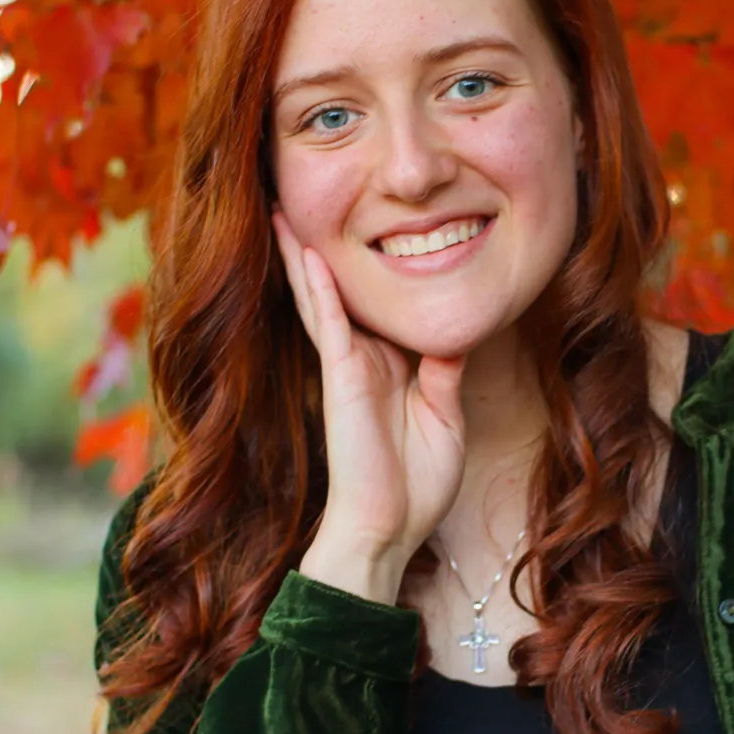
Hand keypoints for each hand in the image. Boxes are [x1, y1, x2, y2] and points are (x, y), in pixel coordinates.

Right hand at [272, 210, 467, 565]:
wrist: (389, 529)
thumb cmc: (416, 485)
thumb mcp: (444, 417)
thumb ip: (444, 371)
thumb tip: (452, 332)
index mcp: (388, 367)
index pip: (377, 307)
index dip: (370, 269)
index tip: (370, 227)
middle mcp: (362, 360)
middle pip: (338, 292)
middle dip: (319, 250)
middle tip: (297, 204)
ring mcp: (348, 367)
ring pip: (322, 299)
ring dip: (304, 256)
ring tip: (281, 213)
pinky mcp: (341, 380)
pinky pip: (330, 325)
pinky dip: (321, 290)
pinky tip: (311, 256)